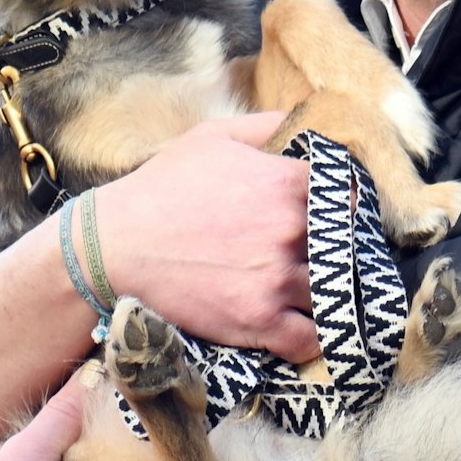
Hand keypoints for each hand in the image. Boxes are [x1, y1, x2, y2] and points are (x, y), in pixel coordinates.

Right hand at [97, 111, 320, 363]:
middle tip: (322, 254)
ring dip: (324, 292)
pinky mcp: (258, 321)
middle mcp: (290, 231)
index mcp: (286, 183)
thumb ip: (266, 126)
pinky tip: (301, 325)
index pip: (346, 196)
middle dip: (336, 250)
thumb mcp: (212, 138)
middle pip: (344, 246)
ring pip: (331, 292)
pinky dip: (312, 336)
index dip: (343, 206)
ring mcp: (276, 279)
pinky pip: (310, 339)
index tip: (334, 216)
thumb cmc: (160, 188)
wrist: (114, 246)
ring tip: (310, 290)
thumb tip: (304, 121)